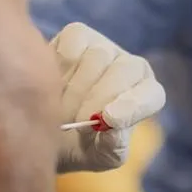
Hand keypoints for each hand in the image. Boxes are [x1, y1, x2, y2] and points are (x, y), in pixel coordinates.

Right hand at [51, 23, 164, 173]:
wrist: (39, 128)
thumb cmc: (77, 145)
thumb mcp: (97, 157)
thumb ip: (111, 146)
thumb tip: (111, 124)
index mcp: (144, 96)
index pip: (152, 95)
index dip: (133, 106)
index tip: (108, 119)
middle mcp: (129, 68)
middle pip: (123, 72)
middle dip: (96, 100)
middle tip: (73, 122)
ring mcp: (105, 47)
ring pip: (96, 59)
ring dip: (73, 89)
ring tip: (59, 108)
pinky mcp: (78, 34)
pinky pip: (73, 47)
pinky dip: (59, 66)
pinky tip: (52, 83)